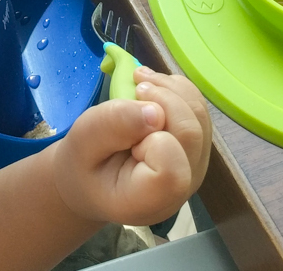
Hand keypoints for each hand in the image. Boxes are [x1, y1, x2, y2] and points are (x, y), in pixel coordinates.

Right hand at [51, 67, 211, 226]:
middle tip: (134, 84)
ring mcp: (195, 167)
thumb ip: (111, 126)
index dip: (153, 138)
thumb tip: (155, 111)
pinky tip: (154, 89)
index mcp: (148, 200)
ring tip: (140, 81)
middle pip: (190, 133)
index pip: (171, 168)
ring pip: (200, 115)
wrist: (94, 177)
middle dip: (164, 98)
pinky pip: (200, 110)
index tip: (126, 130)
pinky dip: (178, 90)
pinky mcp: (198, 148)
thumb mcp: (83, 143)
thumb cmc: (84, 165)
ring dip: (172, 88)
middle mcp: (181, 188)